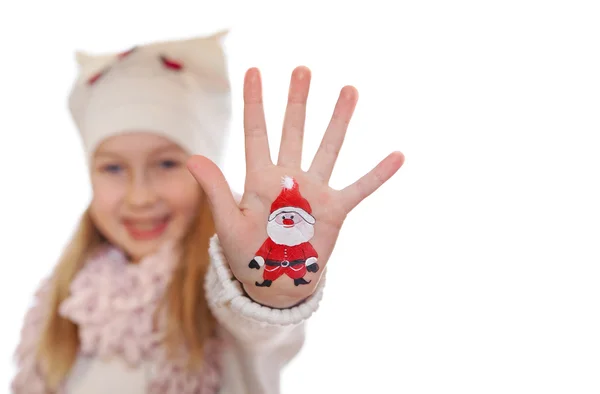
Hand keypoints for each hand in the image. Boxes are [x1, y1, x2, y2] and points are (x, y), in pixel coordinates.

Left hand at [188, 66, 403, 307]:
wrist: (275, 281)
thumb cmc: (247, 253)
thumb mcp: (228, 223)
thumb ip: (215, 190)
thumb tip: (191, 158)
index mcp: (260, 179)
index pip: (256, 133)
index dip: (254, 102)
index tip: (253, 71)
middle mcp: (289, 178)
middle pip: (294, 131)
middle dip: (297, 101)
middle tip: (302, 70)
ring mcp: (314, 192)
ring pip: (328, 148)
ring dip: (338, 120)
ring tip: (349, 90)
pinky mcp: (335, 210)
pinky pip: (360, 188)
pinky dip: (378, 174)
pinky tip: (398, 156)